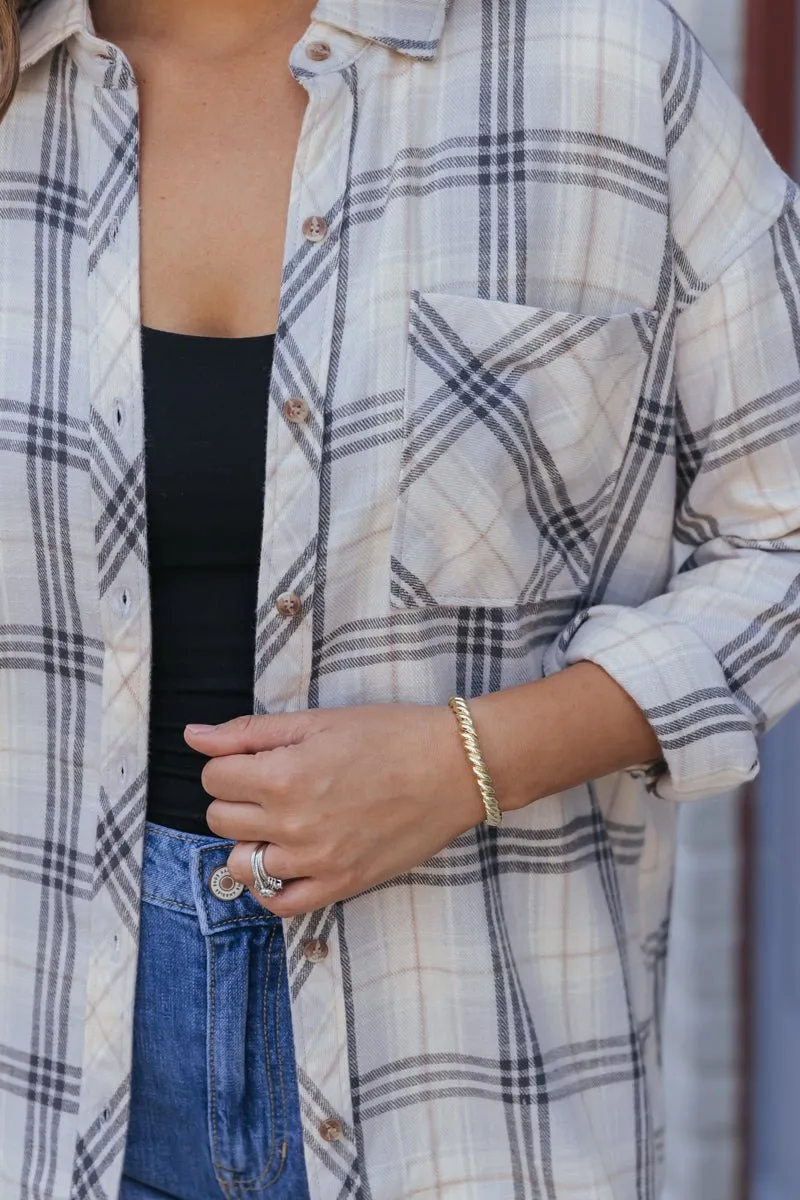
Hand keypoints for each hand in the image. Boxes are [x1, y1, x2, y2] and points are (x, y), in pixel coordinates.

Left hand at [183, 705, 486, 916]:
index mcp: (283, 775)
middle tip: (271, 786)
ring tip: (281, 822)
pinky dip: (270, 886)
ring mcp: (316, 861)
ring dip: (251, 842)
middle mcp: (292, 823)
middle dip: (236, 800)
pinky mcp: (340, 885)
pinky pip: (279, 904)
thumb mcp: (316, 721)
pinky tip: (283, 861)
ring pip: (241, 865)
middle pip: (220, 821)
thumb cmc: (390, 735)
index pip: (213, 778)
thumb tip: (193, 737)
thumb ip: (248, 732)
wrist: (455, 768)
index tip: (255, 760)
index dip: (228, 764)